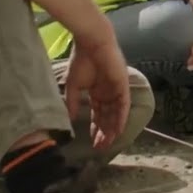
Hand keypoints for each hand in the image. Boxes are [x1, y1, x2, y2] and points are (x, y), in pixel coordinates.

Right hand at [66, 27, 130, 149]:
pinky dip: (121, 119)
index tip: (91, 142)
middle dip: (103, 133)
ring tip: (107, 143)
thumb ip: (72, 103)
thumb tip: (69, 120)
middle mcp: (108, 93)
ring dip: (112, 129)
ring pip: (116, 115)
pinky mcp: (123, 87)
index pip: (98, 114)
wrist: (92, 44)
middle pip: (107, 117)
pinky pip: (123, 106)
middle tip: (99, 148)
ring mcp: (116, 90)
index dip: (95, 128)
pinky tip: (117, 131)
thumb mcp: (73, 86)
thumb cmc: (81, 61)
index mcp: (97, 92)